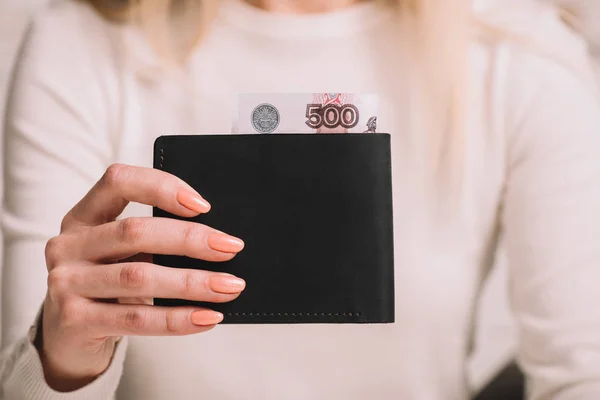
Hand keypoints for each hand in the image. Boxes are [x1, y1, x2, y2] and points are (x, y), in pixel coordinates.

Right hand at [39, 164, 244, 390]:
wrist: (70, 338)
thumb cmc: (109, 287)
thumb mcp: (123, 255)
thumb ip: (155, 241)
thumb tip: (220, 242)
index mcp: (83, 217)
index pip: (119, 182)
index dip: (162, 187)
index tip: (203, 205)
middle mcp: (68, 245)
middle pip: (135, 231)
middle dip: (190, 239)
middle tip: (231, 248)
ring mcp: (66, 283)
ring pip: (139, 277)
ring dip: (192, 282)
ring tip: (229, 287)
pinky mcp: (73, 320)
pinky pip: (137, 319)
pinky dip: (177, 319)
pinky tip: (207, 317)